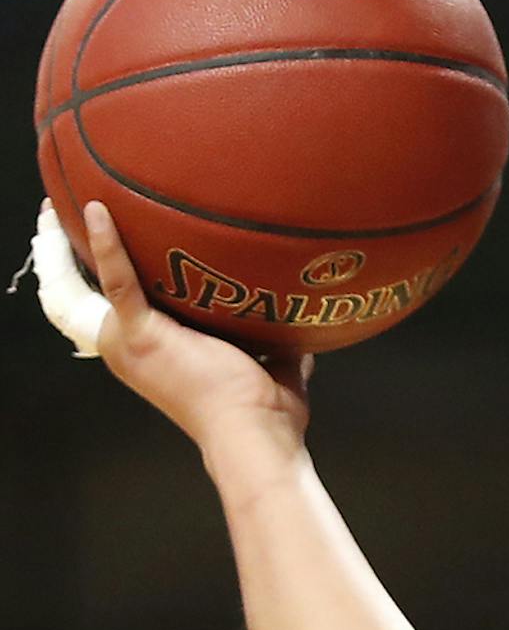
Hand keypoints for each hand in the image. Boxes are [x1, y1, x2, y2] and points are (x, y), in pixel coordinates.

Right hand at [78, 202, 310, 453]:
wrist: (259, 435)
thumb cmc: (266, 417)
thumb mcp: (270, 372)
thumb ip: (276, 350)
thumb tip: (303, 338)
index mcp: (158, 353)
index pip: (136, 306)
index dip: (125, 276)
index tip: (125, 241)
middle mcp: (133, 349)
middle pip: (111, 290)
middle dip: (98, 251)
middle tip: (90, 207)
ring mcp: (132, 342)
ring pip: (105, 279)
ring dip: (90, 239)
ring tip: (84, 195)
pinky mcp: (141, 336)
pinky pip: (120, 280)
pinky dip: (108, 245)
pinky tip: (98, 209)